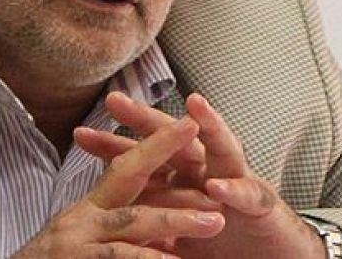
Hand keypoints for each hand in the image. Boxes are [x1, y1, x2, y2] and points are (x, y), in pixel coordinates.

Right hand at [13, 117, 225, 258]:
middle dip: (172, 165)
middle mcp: (81, 220)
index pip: (126, 167)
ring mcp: (76, 244)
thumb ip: (120, 230)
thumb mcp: (85, 240)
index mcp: (89, 210)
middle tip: (213, 159)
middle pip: (129, 181)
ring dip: (175, 220)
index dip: (158, 144)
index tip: (190, 125)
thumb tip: (164, 231)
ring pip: (131, 224)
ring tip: (214, 222)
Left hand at [75, 92, 325, 258]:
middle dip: (146, 119)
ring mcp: (237, 183)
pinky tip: (217, 184)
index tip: (79, 133)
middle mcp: (208, 172)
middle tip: (116, 100)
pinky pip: (247, 193)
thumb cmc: (221, 241)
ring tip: (192, 107)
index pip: (145, 157)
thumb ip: (151, 216)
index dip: (114, 145)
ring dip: (210, 127)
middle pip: (175, 140)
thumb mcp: (176, 229)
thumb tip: (109, 218)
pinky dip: (233, 188)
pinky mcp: (262, 205)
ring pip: (221, 149)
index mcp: (183, 178)